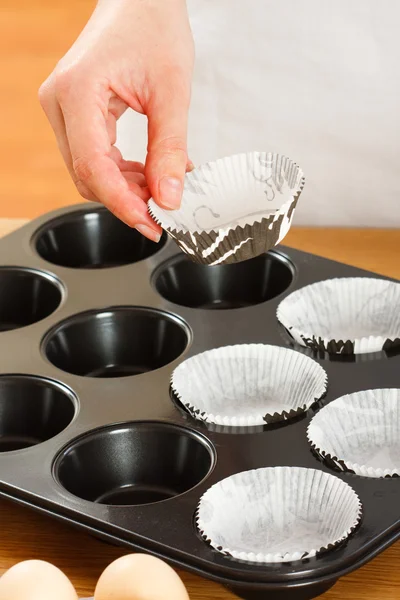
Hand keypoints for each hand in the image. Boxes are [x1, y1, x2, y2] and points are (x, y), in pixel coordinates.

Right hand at [39, 0, 193, 241]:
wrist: (140, 0)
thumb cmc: (153, 27)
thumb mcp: (172, 91)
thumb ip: (170, 149)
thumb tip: (169, 197)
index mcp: (78, 92)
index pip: (93, 166)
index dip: (122, 203)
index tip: (150, 224)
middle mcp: (60, 103)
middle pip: (88, 175)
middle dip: (126, 199)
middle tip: (164, 210)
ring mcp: (63, 109)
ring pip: (90, 172)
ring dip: (125, 189)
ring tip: (162, 190)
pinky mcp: (74, 114)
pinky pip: (94, 158)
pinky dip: (121, 174)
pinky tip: (148, 175)